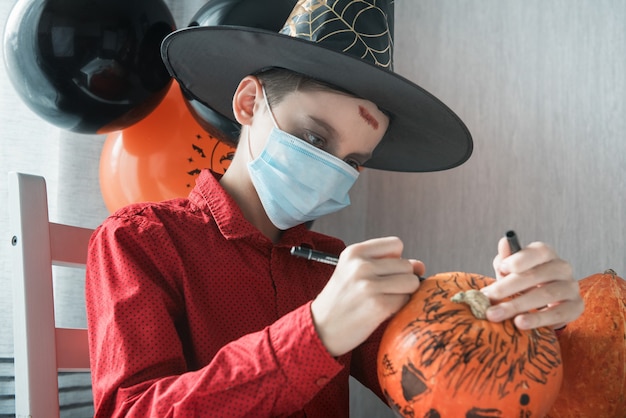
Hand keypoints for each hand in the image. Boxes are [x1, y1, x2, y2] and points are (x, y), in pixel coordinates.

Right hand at [311, 236, 423, 356]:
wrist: (321, 329)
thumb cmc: (341, 301)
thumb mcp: (354, 272)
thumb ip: (386, 264)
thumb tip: (421, 266)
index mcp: (354, 252)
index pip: (396, 244)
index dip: (396, 260)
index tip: (384, 273)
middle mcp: (361, 265)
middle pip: (406, 265)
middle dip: (401, 279)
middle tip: (381, 292)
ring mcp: (369, 285)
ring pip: (411, 282)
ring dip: (403, 294)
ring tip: (383, 300)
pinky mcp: (378, 306)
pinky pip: (405, 301)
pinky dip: (398, 308)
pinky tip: (380, 312)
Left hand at [481, 237, 583, 329]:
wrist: (543, 305)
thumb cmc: (523, 282)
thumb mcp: (511, 270)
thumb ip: (506, 258)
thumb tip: (504, 242)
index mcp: (546, 254)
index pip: (538, 251)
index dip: (520, 259)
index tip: (501, 269)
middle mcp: (562, 267)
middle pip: (536, 275)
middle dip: (508, 287)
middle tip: (488, 298)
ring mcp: (571, 287)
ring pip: (546, 295)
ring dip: (518, 305)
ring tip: (496, 314)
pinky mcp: (575, 307)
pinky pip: (557, 313)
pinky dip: (537, 319)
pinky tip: (519, 323)